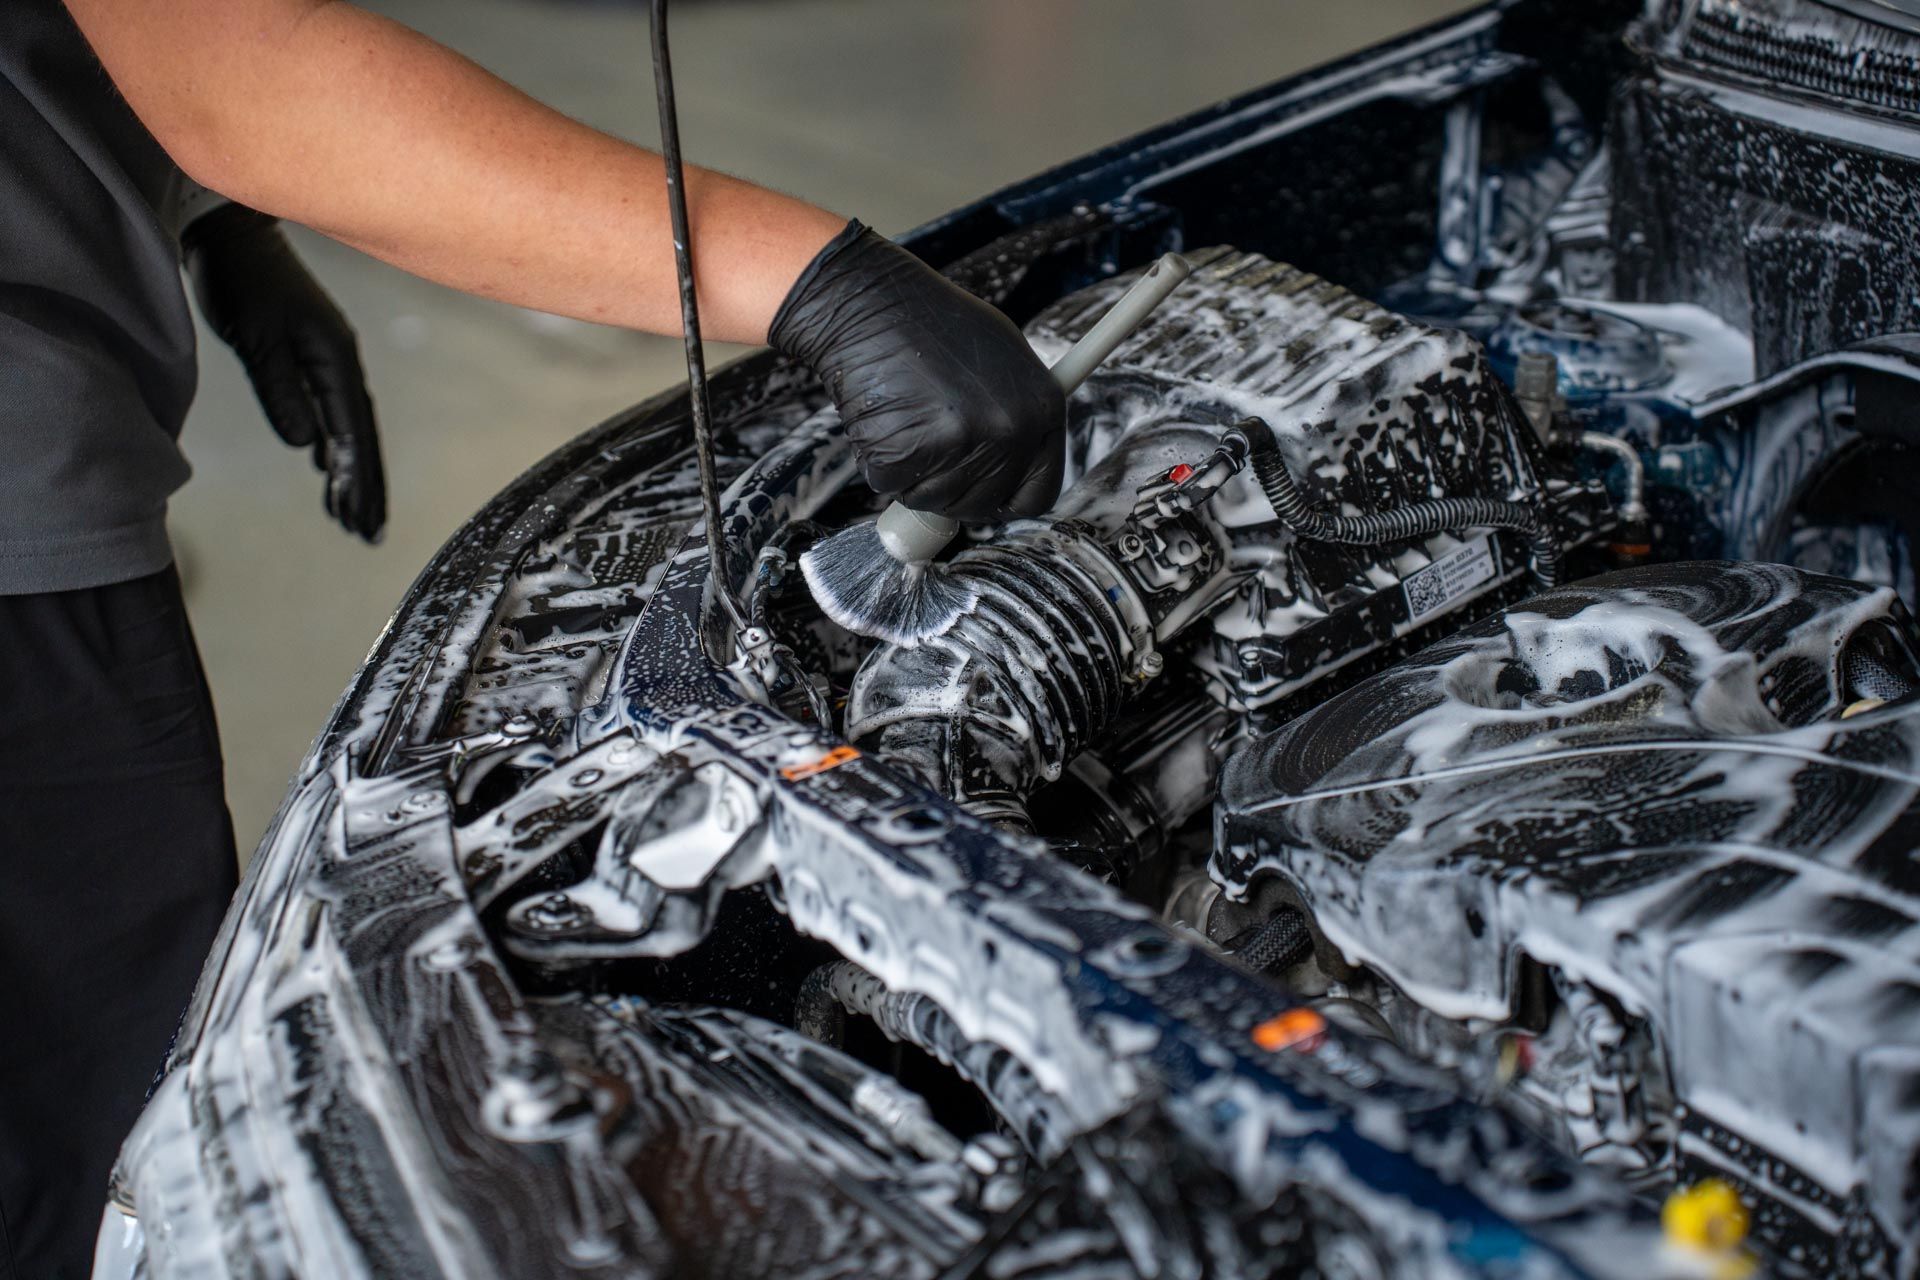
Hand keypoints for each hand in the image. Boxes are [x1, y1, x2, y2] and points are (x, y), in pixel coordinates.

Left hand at [184, 206, 385, 541]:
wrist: (230, 231)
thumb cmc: (241, 281)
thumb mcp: (258, 341)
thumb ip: (283, 394)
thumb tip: (307, 446)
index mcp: (335, 362)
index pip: (352, 435)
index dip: (359, 481)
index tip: (359, 522)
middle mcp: (341, 364)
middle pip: (362, 437)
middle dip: (366, 487)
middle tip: (365, 533)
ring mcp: (330, 359)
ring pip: (350, 427)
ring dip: (353, 471)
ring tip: (350, 512)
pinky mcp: (313, 355)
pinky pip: (334, 411)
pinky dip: (335, 444)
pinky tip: (328, 465)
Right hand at [769, 221, 1064, 522]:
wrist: (870, 301)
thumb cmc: (930, 323)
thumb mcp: (1001, 358)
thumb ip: (1014, 414)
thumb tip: (1012, 465)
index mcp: (1043, 408)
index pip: (1036, 495)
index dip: (1003, 500)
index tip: (981, 496)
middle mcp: (1011, 429)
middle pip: (981, 505)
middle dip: (950, 489)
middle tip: (927, 449)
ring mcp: (964, 441)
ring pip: (933, 500)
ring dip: (912, 473)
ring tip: (905, 416)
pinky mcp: (912, 451)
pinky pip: (892, 485)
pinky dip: (878, 461)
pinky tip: (881, 417)